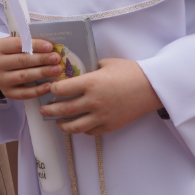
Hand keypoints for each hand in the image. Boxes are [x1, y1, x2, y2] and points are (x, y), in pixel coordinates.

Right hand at [0, 36, 59, 100]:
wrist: (0, 71)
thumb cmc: (12, 54)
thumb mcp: (14, 45)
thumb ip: (28, 44)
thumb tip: (50, 47)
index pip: (18, 44)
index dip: (35, 45)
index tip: (50, 47)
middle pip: (22, 61)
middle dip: (42, 59)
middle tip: (56, 58)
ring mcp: (2, 80)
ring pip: (24, 76)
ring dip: (42, 73)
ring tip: (57, 70)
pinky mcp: (8, 93)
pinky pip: (25, 93)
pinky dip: (38, 90)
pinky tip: (50, 85)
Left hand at [41, 58, 161, 135]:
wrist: (151, 88)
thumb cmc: (129, 72)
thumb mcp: (106, 63)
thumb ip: (89, 68)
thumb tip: (76, 71)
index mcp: (90, 83)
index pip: (61, 90)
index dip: (52, 89)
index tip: (49, 88)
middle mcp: (93, 101)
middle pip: (63, 109)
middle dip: (49, 110)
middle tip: (43, 109)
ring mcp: (101, 116)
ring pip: (74, 126)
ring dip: (62, 125)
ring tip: (57, 122)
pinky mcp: (109, 126)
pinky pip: (90, 131)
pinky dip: (81, 129)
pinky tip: (78, 124)